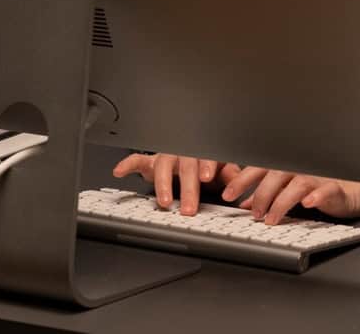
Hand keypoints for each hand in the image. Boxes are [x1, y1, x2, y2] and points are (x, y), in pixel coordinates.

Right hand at [113, 152, 241, 215]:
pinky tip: (119, 171)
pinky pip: (137, 160)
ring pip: (162, 164)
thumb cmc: (206, 165)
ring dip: (163, 183)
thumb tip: (240, 183)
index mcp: (204, 152)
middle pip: (185, 165)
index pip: (207, 156)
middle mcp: (184, 152)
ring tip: (164, 201)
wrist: (192, 154)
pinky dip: (128, 164)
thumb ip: (230, 175)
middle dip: (187, 187)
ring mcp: (167, 155)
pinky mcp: (151, 161)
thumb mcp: (222, 170)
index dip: (207, 164)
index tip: (208, 176)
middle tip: (189, 207)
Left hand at [220, 166, 359, 224]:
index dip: (242, 179)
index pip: (260, 168)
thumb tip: (245, 203)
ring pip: (296, 184)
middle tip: (252, 213)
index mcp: (285, 166)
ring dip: (281, 201)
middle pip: (275, 175)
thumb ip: (268, 194)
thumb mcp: (288, 189)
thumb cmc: (318, 184)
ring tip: (271, 219)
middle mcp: (299, 167)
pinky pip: (325, 190)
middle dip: (260, 193)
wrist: (353, 186)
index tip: (227, 194)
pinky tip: (308, 203)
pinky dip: (316, 196)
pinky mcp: (334, 188)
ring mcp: (317, 176)